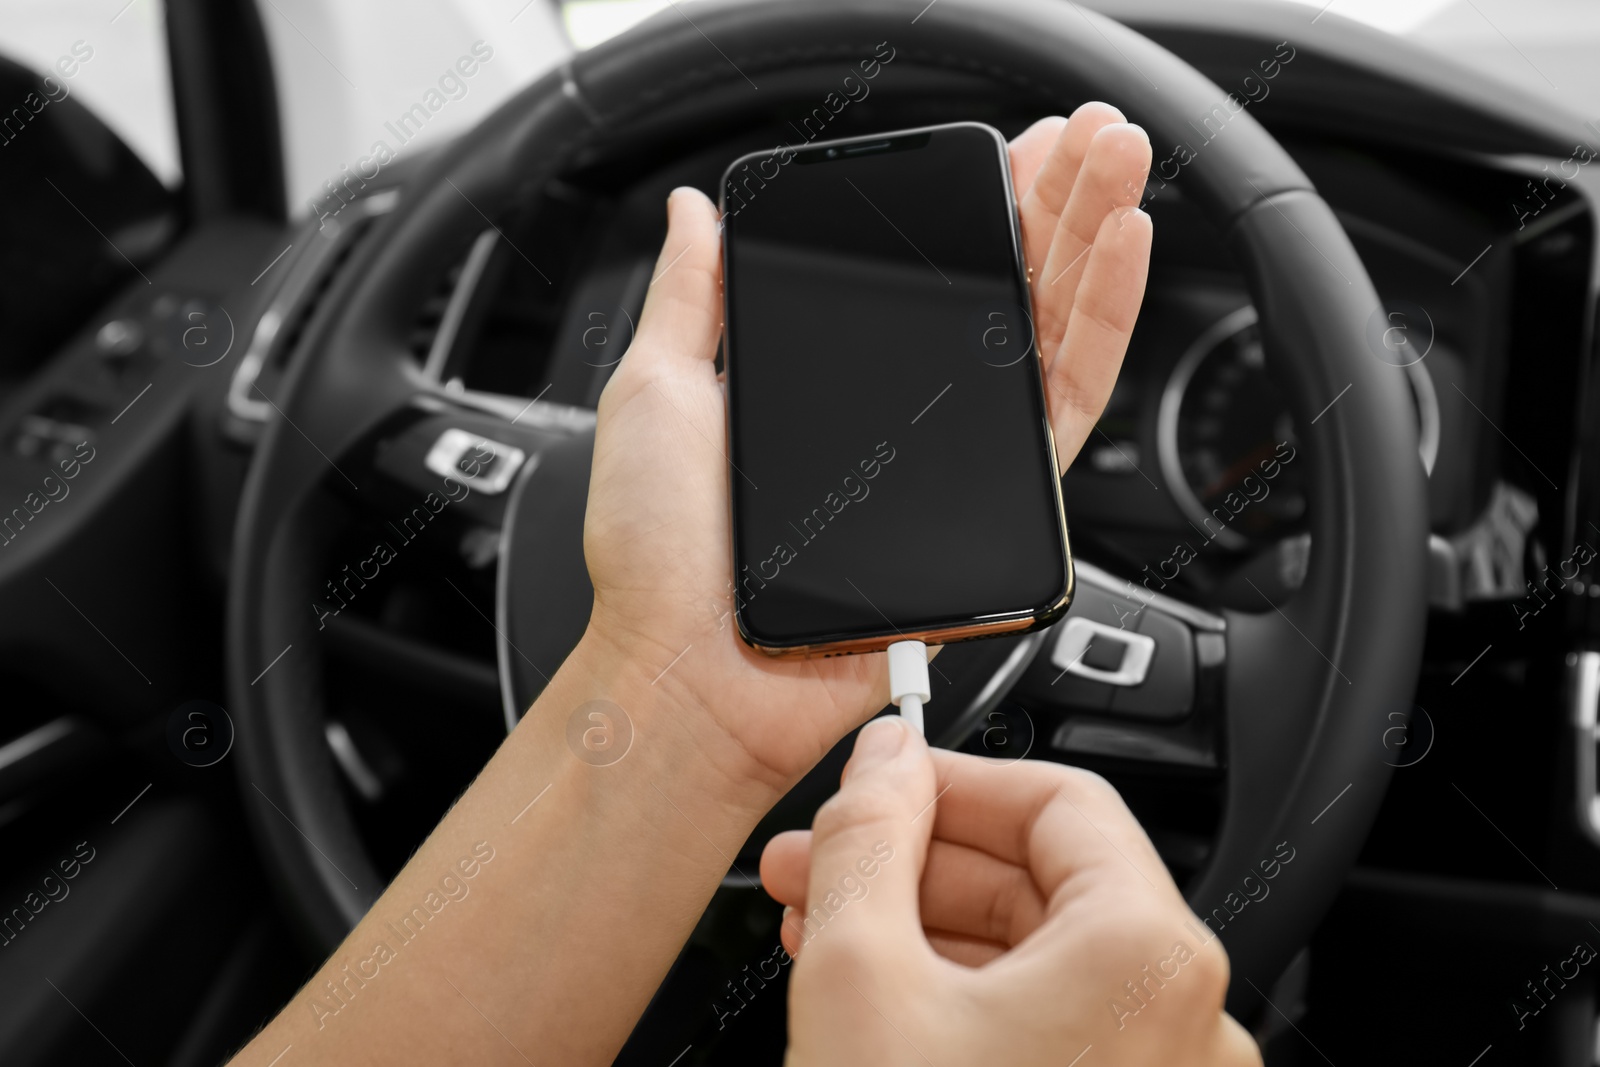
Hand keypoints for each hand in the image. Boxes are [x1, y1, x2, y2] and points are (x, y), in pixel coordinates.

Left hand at [579, 107, 1152, 803]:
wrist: (692, 671)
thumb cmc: (661, 556)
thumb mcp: (657, 389)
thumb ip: (692, 295)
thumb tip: (698, 212)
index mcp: (835, 377)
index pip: (925, 274)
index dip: (976, 207)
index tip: (1008, 149)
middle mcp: (905, 415)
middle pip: (1001, 289)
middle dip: (1053, 198)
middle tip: (1090, 131)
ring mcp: (954, 459)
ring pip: (1046, 332)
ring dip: (1092, 236)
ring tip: (1118, 157)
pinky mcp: (992, 507)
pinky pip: (1063, 407)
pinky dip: (1101, 323)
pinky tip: (1119, 247)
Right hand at [761, 718, 1260, 1065]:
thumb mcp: (857, 977)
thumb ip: (867, 838)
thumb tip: (883, 760)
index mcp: (1148, 959)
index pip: (1056, 798)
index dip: (948, 779)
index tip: (878, 782)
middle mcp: (1184, 1022)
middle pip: (1046, 880)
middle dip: (917, 862)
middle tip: (823, 859)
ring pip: (1041, 961)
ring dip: (927, 931)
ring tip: (824, 930)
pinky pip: (1048, 1026)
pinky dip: (963, 999)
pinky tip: (878, 996)